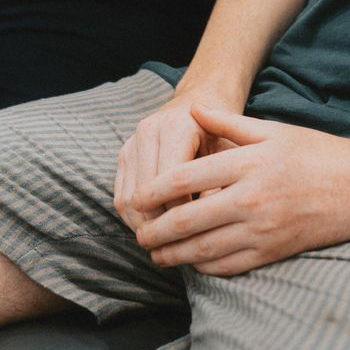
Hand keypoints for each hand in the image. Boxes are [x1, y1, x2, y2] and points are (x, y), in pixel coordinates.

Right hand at [113, 94, 237, 233]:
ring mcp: (131, 142)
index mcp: (176, 126)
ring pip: (127, 199)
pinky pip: (120, 195)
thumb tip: (209, 216)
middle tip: (178, 248)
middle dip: (160, 226)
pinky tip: (153, 230)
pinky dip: (134, 218)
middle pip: (144, 194)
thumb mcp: (229, 151)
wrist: (203, 100)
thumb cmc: (221, 132)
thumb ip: (219, 180)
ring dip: (143, 226)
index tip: (198, 233)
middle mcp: (148, 131)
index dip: (182, 213)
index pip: (171, 182)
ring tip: (164, 245)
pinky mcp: (123, 154)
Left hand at [129, 106, 349, 276]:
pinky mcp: (273, 251)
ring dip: (174, 254)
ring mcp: (262, 229)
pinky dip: (205, 267)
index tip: (138, 197)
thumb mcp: (272, 128)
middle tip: (138, 233)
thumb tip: (192, 106)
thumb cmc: (314, 152)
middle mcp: (251, 199)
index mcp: (247, 164)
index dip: (154, 190)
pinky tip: (191, 263)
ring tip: (156, 253)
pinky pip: (229, 265)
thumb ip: (227, 121)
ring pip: (205, 248)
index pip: (186, 179)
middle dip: (156, 230)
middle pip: (188, 220)